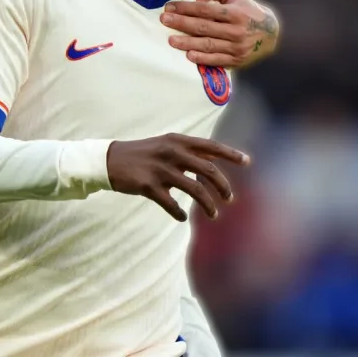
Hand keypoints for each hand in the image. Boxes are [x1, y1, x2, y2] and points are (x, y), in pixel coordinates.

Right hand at [105, 133, 249, 221]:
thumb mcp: (165, 145)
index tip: (247, 162)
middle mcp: (171, 153)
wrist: (109, 160)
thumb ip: (188, 152)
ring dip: (208, 205)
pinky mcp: (148, 186)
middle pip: (208, 171)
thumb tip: (215, 161)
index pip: (211, 147)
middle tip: (230, 199)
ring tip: (213, 214)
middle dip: (223, 188)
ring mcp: (160, 170)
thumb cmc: (141, 153)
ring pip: (195, 190)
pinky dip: (179, 214)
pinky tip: (181, 217)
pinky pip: (172, 205)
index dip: (231, 154)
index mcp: (177, 141)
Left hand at [161, 0, 278, 68]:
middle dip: (182, 23)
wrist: (271, 34)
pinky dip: (202, 58)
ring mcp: (237, 47)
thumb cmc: (247, 11)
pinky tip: (188, 55)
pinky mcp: (236, 61)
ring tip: (171, 39)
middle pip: (204, 27)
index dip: (186, 8)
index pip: (206, 10)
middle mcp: (237, 31)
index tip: (169, 7)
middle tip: (164, 20)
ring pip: (208, 45)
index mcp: (236, 13)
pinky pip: (216, 60)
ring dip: (188, 42)